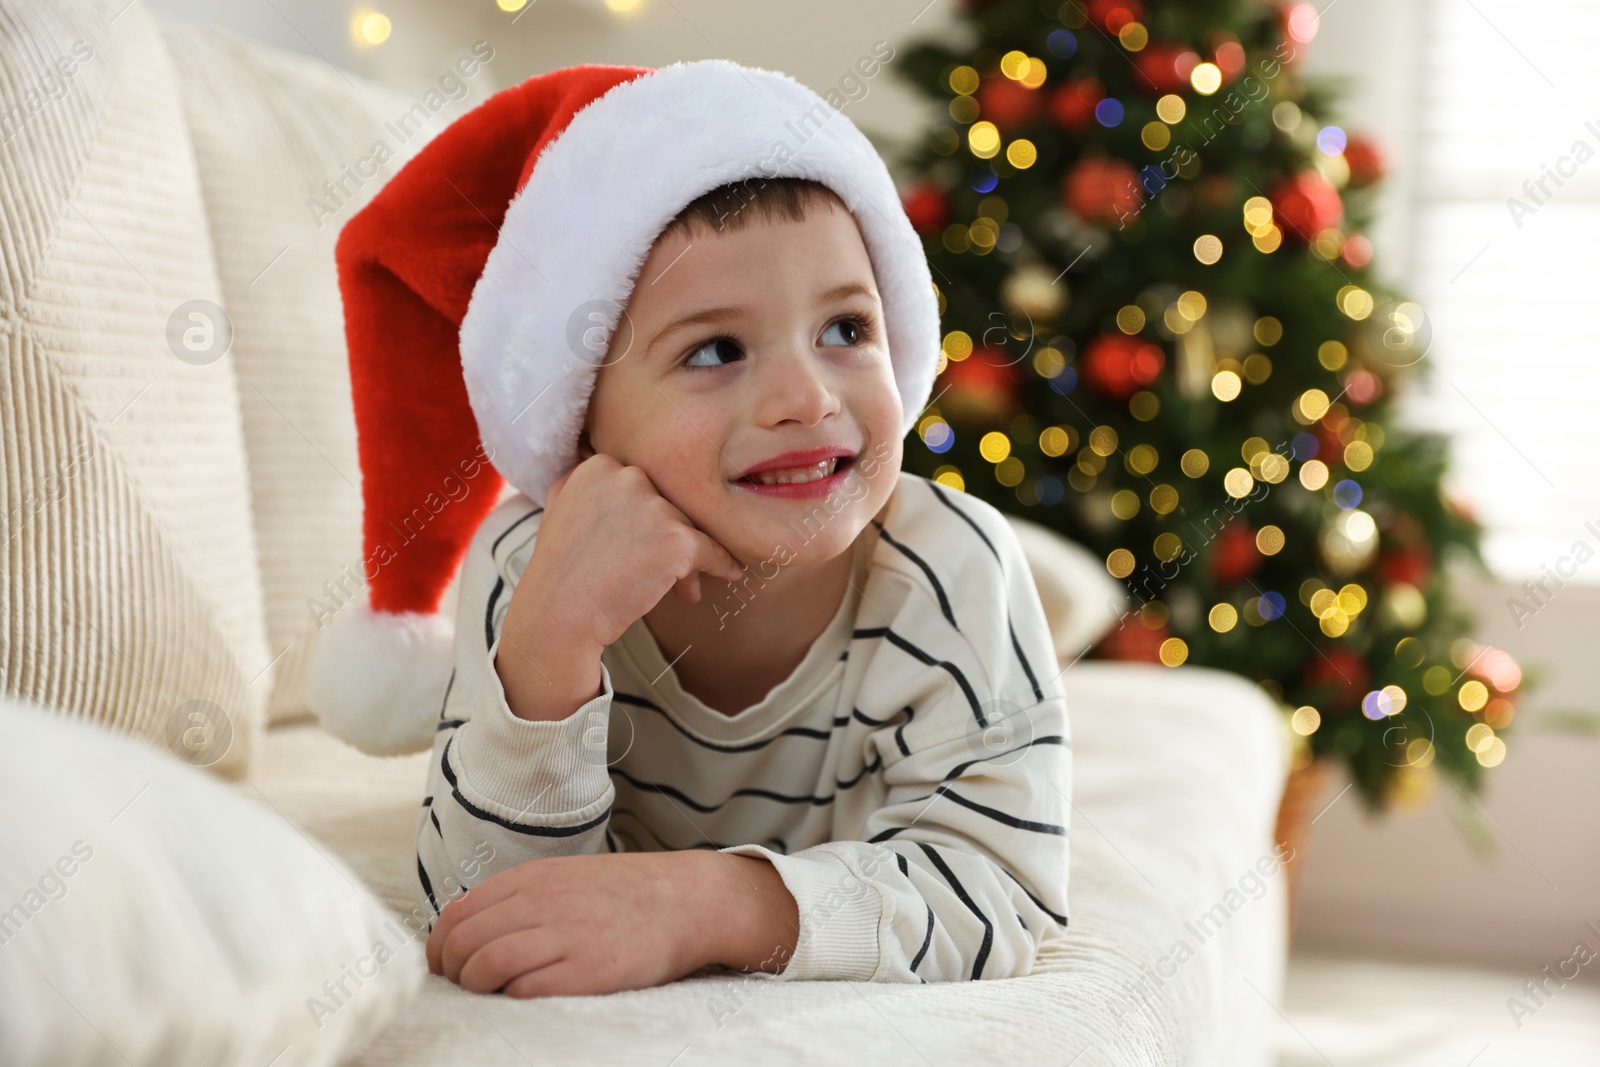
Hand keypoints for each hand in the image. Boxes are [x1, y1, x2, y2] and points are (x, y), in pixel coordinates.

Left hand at [425, 850, 796, 996]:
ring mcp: (563, 936)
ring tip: (493, 996)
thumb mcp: (564, 878)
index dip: (439, 950)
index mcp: (530, 880)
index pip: (455, 915)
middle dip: (452, 973)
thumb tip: (468, 932)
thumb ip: (518, 899)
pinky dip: (513, 999)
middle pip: (461, 943)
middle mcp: (540, 903)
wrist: (688, 899)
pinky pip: (524, 990)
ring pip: (484, 966)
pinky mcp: (586, 970)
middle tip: (466, 989)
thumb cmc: (625, 894)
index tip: (446, 969)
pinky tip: (528, 998)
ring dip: (476, 989)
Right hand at [514, 451, 745, 652]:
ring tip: (679, 588)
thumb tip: (617, 474)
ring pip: (688, 527)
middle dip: (670, 534)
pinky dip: (721, 563)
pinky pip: (712, 550)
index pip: (644, 485)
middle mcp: (628, 478)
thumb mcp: (559, 507)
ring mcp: (654, 507)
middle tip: (663, 568)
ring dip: (687, 557)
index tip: (643, 543)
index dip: (647, 517)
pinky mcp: (677, 538)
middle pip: (669, 504)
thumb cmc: (560, 571)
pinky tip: (729, 573)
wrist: (560, 615)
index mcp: (600, 467)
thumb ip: (586, 482)